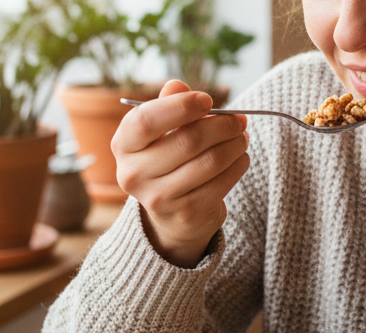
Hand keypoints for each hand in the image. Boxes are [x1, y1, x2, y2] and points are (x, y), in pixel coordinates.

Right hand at [111, 80, 250, 267]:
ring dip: (234, 145)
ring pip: (210, 161)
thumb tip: (177, 85)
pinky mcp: (187, 213)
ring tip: (242, 137)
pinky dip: (238, 165)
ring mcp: (159, 197)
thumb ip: (168, 106)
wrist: (172, 214)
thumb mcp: (161, 132)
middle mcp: (134, 174)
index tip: (207, 99)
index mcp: (123, 145)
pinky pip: (222, 182)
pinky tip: (240, 158)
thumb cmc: (168, 160)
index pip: (146, 121)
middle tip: (239, 120)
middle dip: (222, 126)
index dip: (180, 106)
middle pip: (188, 141)